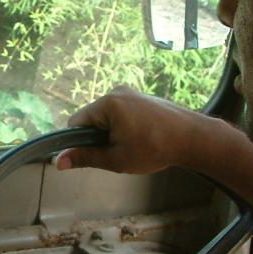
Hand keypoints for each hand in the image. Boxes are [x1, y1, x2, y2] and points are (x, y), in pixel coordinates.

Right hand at [55, 85, 214, 174]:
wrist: (194, 138)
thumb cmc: (155, 149)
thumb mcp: (116, 159)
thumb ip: (85, 158)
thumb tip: (58, 161)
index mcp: (107, 103)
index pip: (76, 123)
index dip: (80, 142)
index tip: (95, 155)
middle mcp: (118, 92)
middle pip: (93, 119)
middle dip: (100, 138)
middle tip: (120, 153)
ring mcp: (132, 93)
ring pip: (108, 118)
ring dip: (114, 134)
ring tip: (135, 147)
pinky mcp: (143, 98)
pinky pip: (123, 114)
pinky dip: (127, 127)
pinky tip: (144, 139)